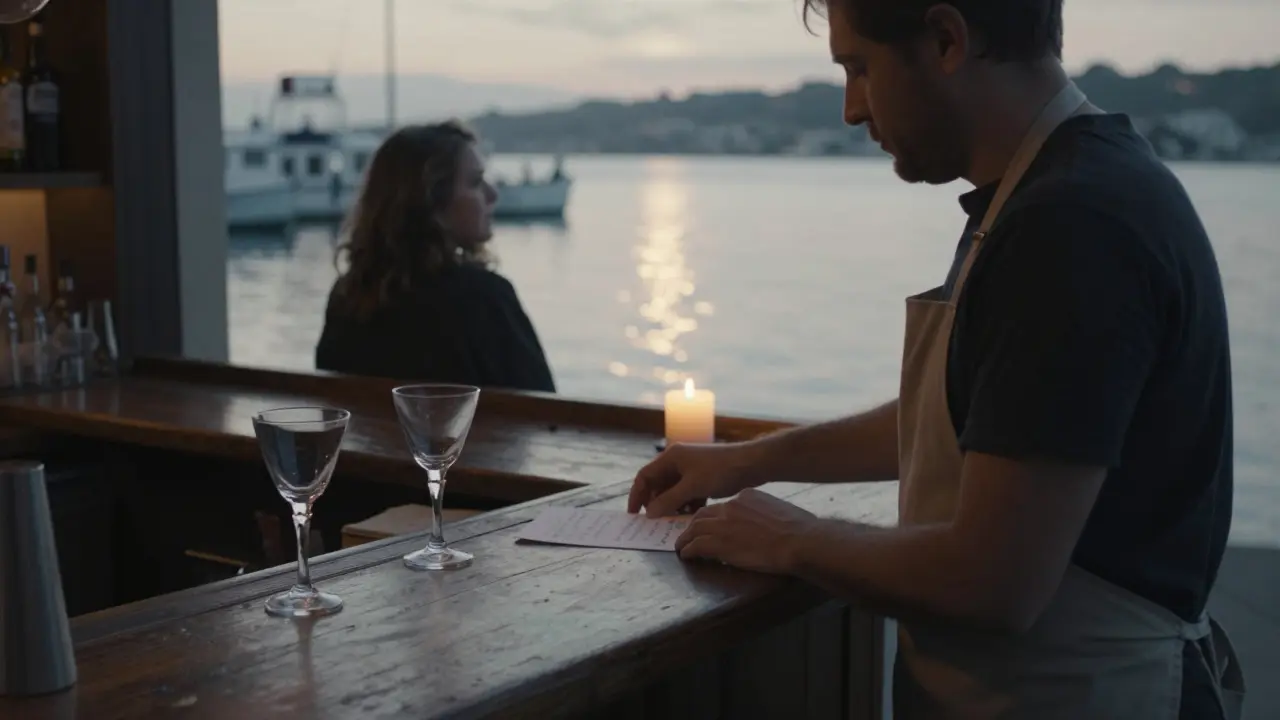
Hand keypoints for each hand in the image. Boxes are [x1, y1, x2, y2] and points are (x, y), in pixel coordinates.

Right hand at [629, 440, 767, 517]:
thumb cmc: (720, 471)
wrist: (751, 464)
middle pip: (658, 484)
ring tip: (673, 520)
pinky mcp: (702, 477)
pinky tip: (690, 515)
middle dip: (655, 502)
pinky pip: (687, 492)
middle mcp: (678, 461)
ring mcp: (691, 469)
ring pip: (673, 490)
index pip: (644, 476)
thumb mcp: (692, 487)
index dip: (636, 495)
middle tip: (655, 521)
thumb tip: (649, 514)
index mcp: (671, 457)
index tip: (634, 514)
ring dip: (671, 505)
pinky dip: (685, 503)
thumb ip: (669, 500)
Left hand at [674, 488, 818, 574]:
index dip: (715, 517)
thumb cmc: (799, 529)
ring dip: (686, 538)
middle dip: (695, 524)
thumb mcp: (779, 511)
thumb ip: (764, 514)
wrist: (799, 540)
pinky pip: (696, 545)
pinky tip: (686, 555)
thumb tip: (764, 525)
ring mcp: (723, 524)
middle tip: (690, 534)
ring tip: (682, 546)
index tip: (713, 525)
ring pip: (695, 528)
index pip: (723, 506)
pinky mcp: (718, 542)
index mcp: (746, 496)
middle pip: (704, 514)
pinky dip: (688, 550)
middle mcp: (731, 506)